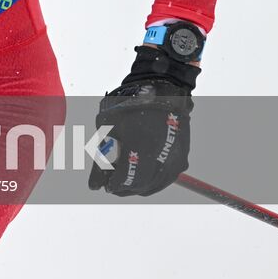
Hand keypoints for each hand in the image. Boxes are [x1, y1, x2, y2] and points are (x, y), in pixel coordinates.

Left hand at [89, 46, 199, 196]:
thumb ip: (103, 157)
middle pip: (140, 185)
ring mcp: (174, 159)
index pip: (125, 178)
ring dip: (138, 186)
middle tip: (113, 186)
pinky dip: (153, 181)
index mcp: (140, 148)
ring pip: (154, 184)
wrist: (161, 91)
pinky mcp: (182, 157)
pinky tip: (143, 178)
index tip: (104, 186)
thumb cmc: (129, 107)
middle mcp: (160, 157)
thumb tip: (96, 183)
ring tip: (126, 182)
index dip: (112, 184)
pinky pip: (166, 178)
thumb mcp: (109, 128)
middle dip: (124, 187)